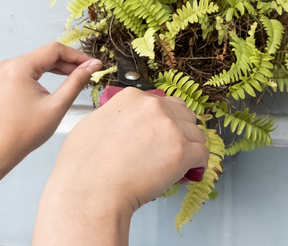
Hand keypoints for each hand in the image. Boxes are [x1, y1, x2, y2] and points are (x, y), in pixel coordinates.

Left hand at [0, 42, 101, 168]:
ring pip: (39, 60)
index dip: (77, 56)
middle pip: (47, 54)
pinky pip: (30, 67)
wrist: (0, 147)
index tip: (94, 64)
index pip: (54, 50)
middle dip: (69, 61)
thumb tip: (93, 65)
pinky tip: (61, 77)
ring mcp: (5, 70)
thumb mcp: (57, 105)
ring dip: (59, 66)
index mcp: (19, 68)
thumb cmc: (26, 131)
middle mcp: (9, 64)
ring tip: (78, 75)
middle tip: (90, 71)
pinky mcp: (5, 77)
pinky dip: (46, 71)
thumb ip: (76, 81)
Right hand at [33, 87, 209, 243]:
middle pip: (183, 114)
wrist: (90, 191)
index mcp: (133, 97)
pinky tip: (190, 171)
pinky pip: (203, 154)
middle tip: (171, 148)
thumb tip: (125, 121)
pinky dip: (199, 164)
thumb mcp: (94, 123)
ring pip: (196, 134)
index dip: (163, 120)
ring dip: (190, 147)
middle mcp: (154, 107)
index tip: (160, 134)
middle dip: (180, 130)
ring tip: (179, 163)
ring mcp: (170, 128)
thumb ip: (116, 114)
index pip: (162, 102)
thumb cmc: (84, 166)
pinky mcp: (182, 151)